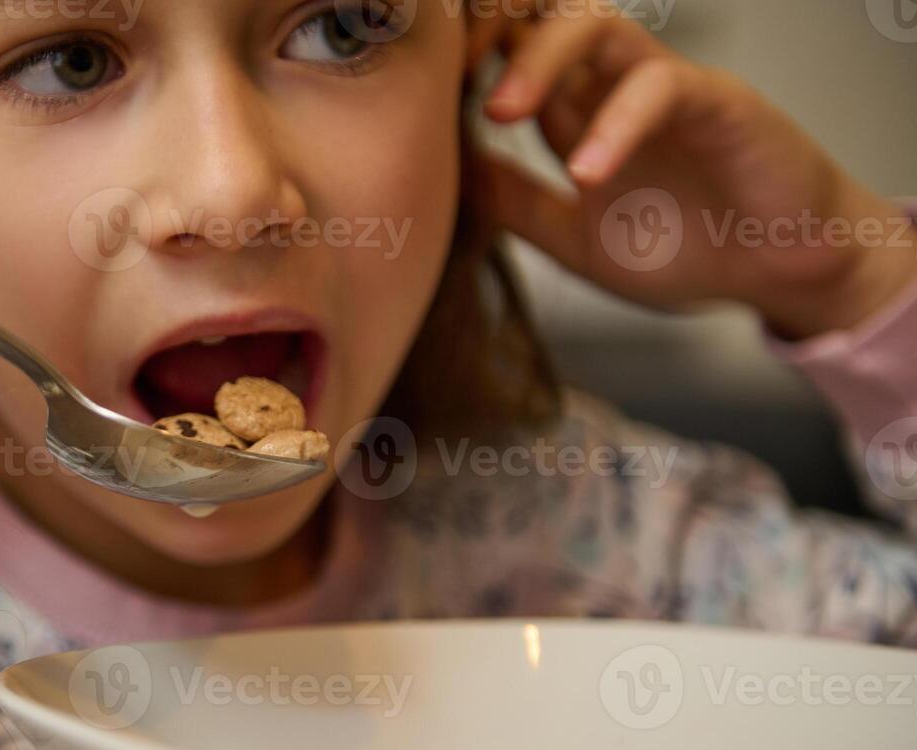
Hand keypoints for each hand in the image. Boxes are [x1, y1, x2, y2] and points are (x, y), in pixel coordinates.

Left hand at [470, 0, 916, 338]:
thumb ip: (515, 205)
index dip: (464, 62)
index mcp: (579, 111)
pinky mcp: (717, 100)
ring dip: (541, 59)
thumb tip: (446, 178)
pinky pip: (660, 88)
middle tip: (448, 77)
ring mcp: (665, 85)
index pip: (510, 55)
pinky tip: (587, 173)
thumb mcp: (573, 239)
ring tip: (501, 111)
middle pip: (544, 18)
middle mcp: (615, 85)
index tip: (420, 95)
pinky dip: (617, 125)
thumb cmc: (689, 248)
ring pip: (596, 27)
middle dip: (492, 32)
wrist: (779, 273)